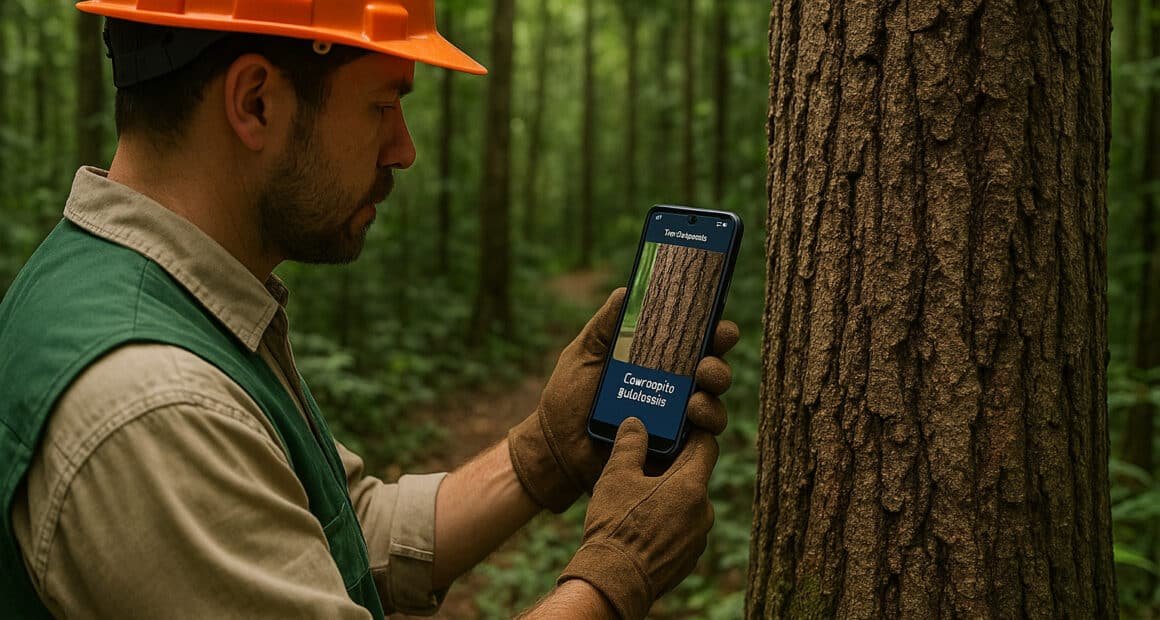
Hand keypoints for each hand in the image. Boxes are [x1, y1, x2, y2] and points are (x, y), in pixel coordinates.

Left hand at [507, 288, 739, 511]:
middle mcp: (672, 388)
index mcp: (656, 360)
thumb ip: (605, 325)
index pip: (695, 342)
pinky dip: (704, 428)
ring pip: (713, 404)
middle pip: (712, 371)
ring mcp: (675, 420)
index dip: (714, 332)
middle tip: (705, 367)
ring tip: (694, 399)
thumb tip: (626, 292)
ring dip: (712, 398)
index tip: (719, 327)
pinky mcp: (673, 450)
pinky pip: (703, 440)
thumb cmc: (568, 397)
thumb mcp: (584, 354)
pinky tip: (690, 421)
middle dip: (718, 366)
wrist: (556, 447)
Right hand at [557, 418, 718, 619]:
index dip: (693, 433)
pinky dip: (670, 522)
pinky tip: (643, 524)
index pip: (707, 446)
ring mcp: (698, 538)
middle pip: (695, 477)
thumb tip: (636, 424)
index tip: (678, 427)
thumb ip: (630, 445)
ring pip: (690, 505)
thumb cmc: (616, 525)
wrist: (615, 580)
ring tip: (641, 497)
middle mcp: (704, 512)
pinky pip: (684, 530)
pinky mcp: (689, 558)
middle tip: (648, 463)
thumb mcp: (616, 477)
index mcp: (691, 486)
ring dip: (671, 497)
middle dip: (674, 468)